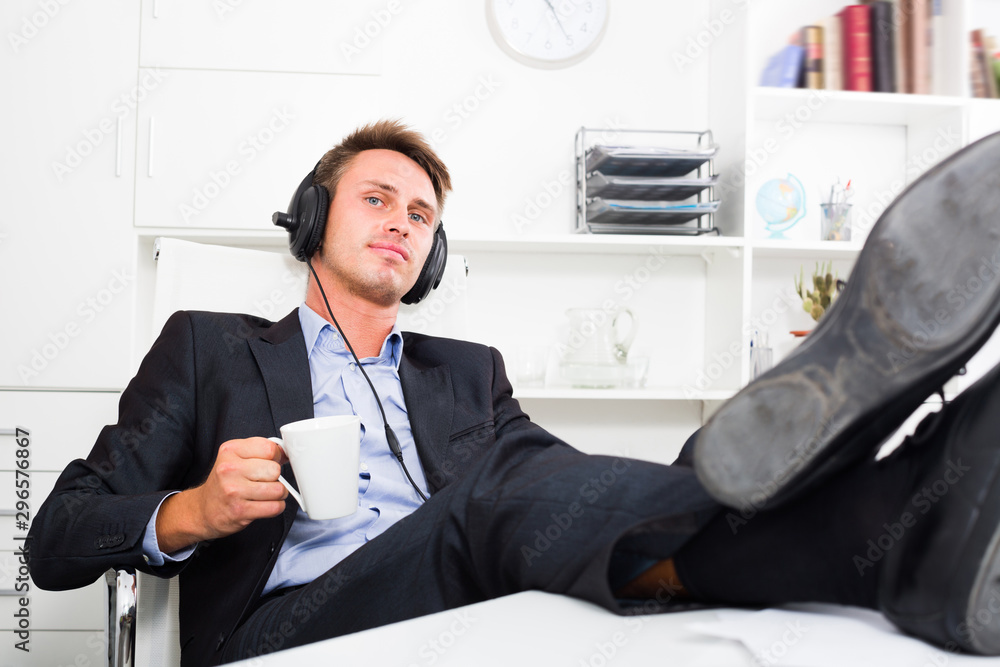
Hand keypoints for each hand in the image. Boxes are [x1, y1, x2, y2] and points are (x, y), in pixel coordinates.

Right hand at [156, 437, 287, 552]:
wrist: (203, 509)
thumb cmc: (225, 482)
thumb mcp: (236, 458)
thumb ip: (261, 451)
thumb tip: (287, 453)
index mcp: (230, 450)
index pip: (270, 448)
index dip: (276, 457)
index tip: (270, 463)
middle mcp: (229, 469)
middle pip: (275, 469)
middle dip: (276, 477)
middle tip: (265, 481)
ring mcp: (234, 491)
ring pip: (278, 490)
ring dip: (278, 494)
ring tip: (266, 494)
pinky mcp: (240, 511)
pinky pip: (274, 507)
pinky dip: (276, 507)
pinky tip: (265, 505)